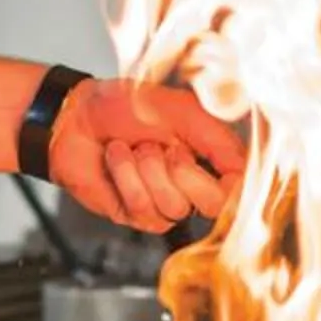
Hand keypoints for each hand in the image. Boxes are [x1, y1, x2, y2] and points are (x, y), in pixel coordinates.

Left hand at [49, 78, 246, 231]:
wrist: (74, 117)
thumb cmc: (123, 106)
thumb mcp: (181, 110)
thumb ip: (219, 140)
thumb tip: (246, 172)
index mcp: (208, 157)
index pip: (239, 189)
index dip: (235, 187)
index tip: (223, 172)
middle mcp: (191, 184)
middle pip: (214, 206)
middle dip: (185, 173)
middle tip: (165, 148)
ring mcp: (163, 202)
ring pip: (175, 206)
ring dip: (148, 169)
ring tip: (133, 148)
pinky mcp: (134, 214)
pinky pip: (142, 207)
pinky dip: (126, 176)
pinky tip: (117, 157)